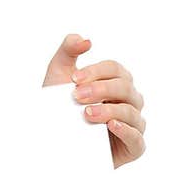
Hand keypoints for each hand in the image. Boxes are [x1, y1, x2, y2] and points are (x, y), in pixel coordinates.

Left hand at [42, 34, 146, 169]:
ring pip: (131, 111)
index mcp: (116, 83)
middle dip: (101, 89)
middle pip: (124, 87)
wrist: (52, 144)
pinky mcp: (132, 148)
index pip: (115, 69)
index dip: (96, 72)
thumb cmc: (59, 109)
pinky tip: (111, 125)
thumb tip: (86, 40)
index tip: (74, 79)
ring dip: (110, 110)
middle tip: (76, 96)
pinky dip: (126, 131)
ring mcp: (133, 124)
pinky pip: (137, 138)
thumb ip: (69, 51)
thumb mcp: (58, 77)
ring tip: (86, 114)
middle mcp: (129, 101)